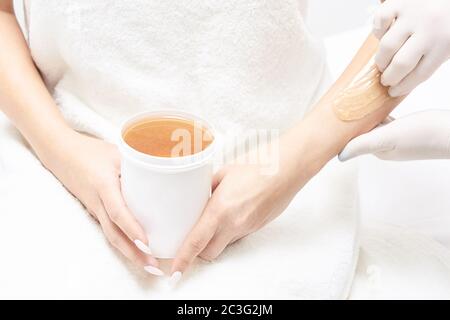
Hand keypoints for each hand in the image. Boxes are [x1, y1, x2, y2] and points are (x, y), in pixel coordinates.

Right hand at [44, 130, 162, 275]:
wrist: (60, 154)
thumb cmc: (91, 151)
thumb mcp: (116, 152)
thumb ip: (138, 164)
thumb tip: (168, 173)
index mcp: (104, 185)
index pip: (118, 211)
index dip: (132, 228)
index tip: (146, 243)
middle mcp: (98, 202)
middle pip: (114, 233)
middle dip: (133, 252)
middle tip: (153, 265)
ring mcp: (95, 209)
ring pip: (111, 236)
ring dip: (129, 252)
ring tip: (148, 265)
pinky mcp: (96, 211)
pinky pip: (110, 230)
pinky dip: (123, 243)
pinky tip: (137, 250)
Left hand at [170, 153, 301, 283]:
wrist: (288, 167)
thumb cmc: (258, 165)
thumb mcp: (224, 172)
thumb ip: (209, 187)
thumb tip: (200, 195)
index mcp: (220, 209)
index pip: (196, 242)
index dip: (182, 259)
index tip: (174, 270)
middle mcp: (234, 223)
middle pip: (209, 252)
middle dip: (199, 251)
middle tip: (194, 238)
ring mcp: (248, 227)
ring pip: (225, 244)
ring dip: (217, 238)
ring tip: (218, 218)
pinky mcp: (258, 226)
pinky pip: (240, 235)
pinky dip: (232, 229)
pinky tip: (236, 211)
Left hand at [339, 110, 449, 160]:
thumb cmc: (424, 135)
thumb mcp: (389, 137)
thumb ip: (364, 144)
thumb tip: (339, 156)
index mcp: (378, 150)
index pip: (354, 139)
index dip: (344, 126)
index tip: (336, 111)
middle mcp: (384, 146)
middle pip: (362, 130)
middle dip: (353, 118)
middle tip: (344, 99)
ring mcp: (396, 137)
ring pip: (374, 123)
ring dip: (366, 112)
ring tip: (358, 97)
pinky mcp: (406, 128)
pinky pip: (387, 117)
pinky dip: (380, 110)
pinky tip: (378, 100)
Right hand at [373, 0, 449, 96]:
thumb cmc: (448, 20)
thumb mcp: (449, 43)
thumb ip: (431, 58)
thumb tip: (405, 81)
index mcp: (445, 44)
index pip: (419, 75)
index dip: (402, 87)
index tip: (393, 91)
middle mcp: (428, 30)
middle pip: (400, 65)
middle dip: (389, 77)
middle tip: (386, 79)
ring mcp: (413, 15)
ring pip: (386, 46)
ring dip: (381, 59)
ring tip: (383, 62)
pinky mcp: (400, 2)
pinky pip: (380, 21)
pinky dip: (378, 31)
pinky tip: (383, 35)